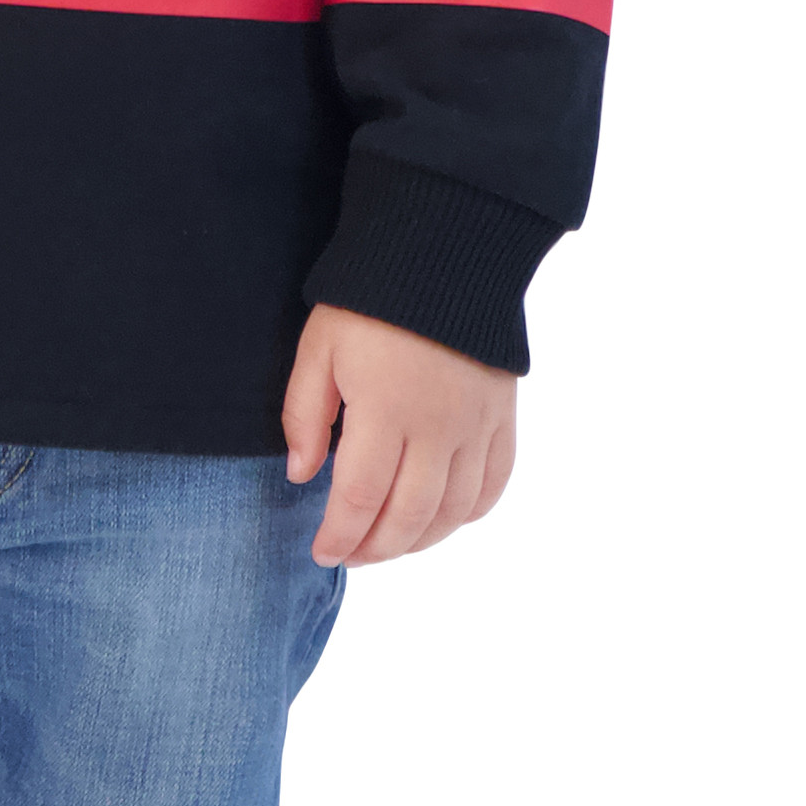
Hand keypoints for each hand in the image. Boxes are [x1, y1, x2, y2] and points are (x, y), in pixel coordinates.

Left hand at [282, 303, 516, 565]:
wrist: (443, 250)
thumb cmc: (369, 300)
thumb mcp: (318, 348)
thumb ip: (304, 415)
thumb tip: (302, 475)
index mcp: (384, 411)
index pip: (359, 500)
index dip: (339, 536)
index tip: (321, 552)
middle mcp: (437, 428)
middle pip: (408, 517)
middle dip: (374, 549)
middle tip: (350, 555)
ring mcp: (476, 425)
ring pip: (452, 511)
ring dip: (418, 541)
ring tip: (388, 545)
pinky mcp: (503, 416)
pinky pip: (493, 485)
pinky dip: (466, 514)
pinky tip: (441, 520)